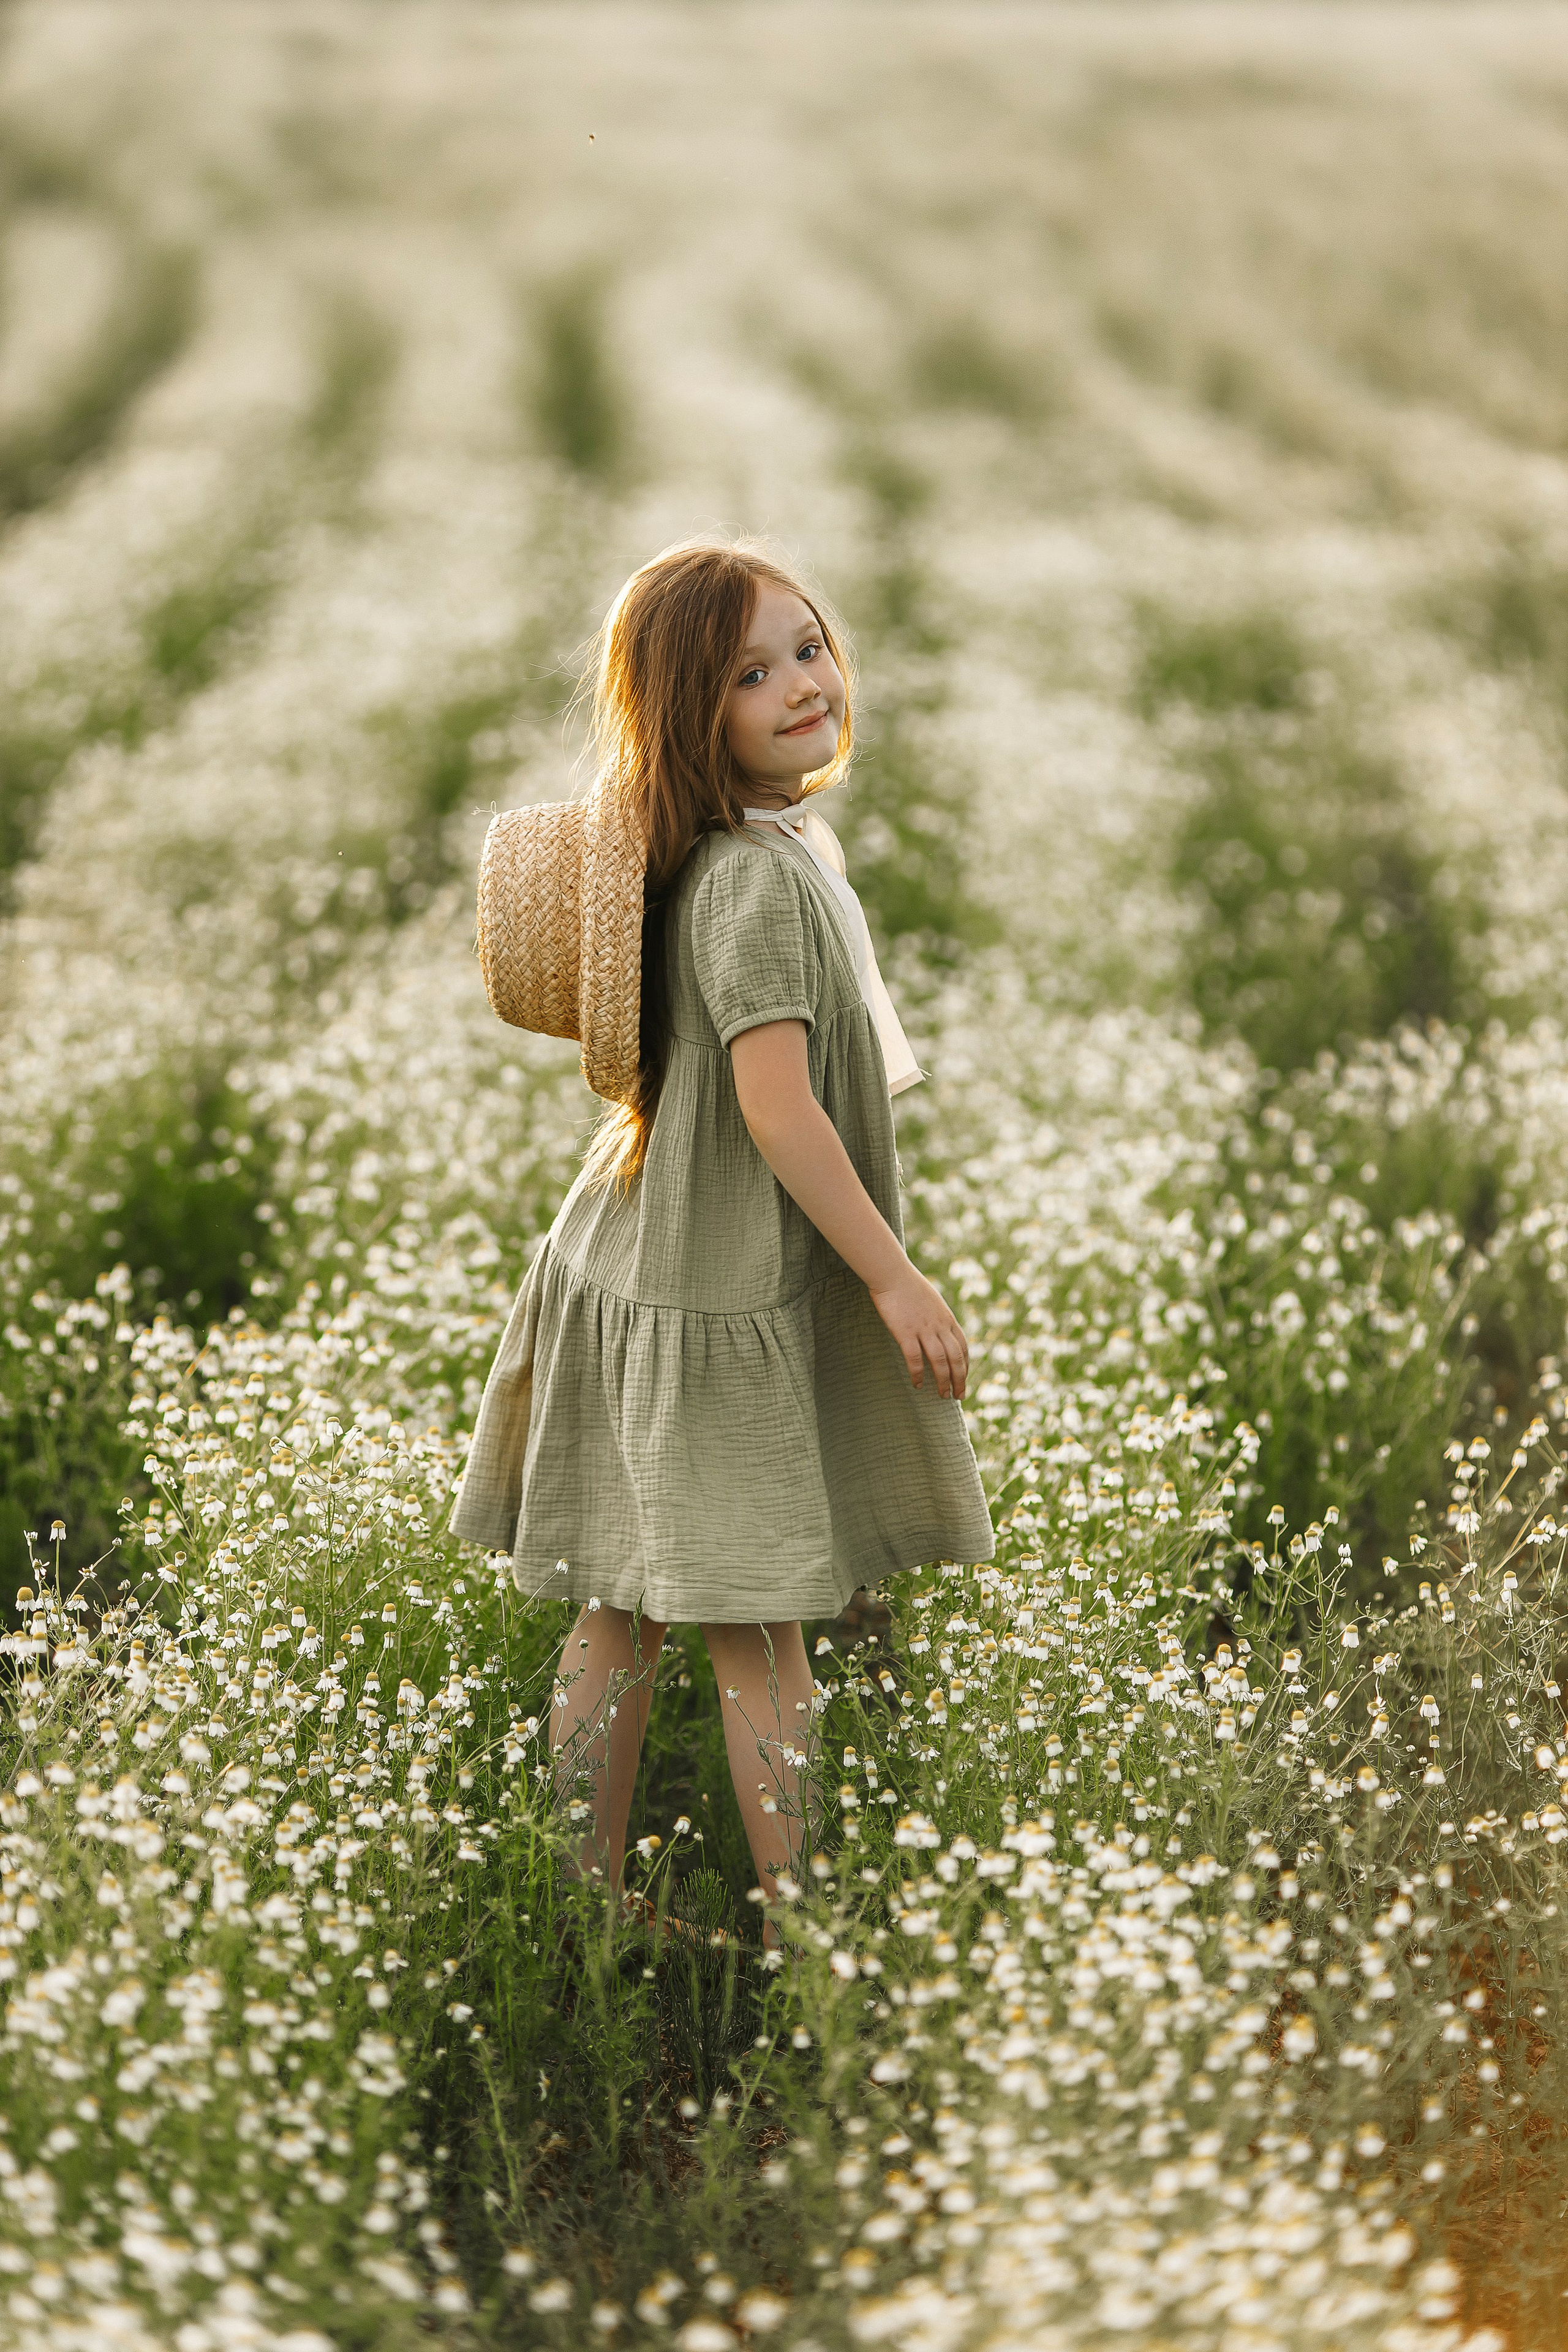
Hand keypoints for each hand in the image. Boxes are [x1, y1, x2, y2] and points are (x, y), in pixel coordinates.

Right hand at [869, 1263, 970, 1398]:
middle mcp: (939, 1326)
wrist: (893, 1274)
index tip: (964, 1379)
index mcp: (947, 1318)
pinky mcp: (905, 1332)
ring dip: (943, 1381)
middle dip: (960, 1379)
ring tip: (943, 1396)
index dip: (965, 1366)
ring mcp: (923, 1329)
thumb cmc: (909, 1286)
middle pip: (956, 1358)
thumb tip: (938, 1331)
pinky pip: (914, 1358)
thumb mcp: (932, 1301)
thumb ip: (938, 1317)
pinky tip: (918, 1384)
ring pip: (940, 1361)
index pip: (963, 1347)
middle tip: (958, 1396)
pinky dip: (918, 1373)